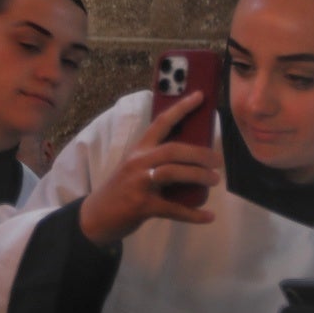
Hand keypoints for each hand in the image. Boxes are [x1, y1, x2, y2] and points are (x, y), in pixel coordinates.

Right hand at [77, 93, 222, 246]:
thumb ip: (157, 160)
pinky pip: (173, 208)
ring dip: (199, 175)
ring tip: (215, 179)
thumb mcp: (134, 168)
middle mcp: (138, 162)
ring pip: (173, 173)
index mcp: (139, 150)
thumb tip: (194, 161)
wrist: (96, 217)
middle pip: (173, 149)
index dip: (181, 108)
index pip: (161, 122)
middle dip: (200, 153)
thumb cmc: (121, 190)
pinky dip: (193, 214)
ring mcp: (139, 183)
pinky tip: (208, 216)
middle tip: (218, 160)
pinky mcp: (141, 206)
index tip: (200, 96)